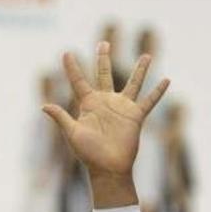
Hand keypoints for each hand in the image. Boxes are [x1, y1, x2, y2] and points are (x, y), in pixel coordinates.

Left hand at [42, 42, 169, 178]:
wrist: (108, 168)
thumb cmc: (88, 154)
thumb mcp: (73, 133)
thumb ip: (61, 118)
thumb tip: (43, 106)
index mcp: (88, 104)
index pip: (78, 81)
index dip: (72, 67)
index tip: (66, 53)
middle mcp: (106, 102)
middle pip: (104, 74)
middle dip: (103, 58)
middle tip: (103, 43)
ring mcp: (122, 108)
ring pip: (133, 83)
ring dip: (140, 69)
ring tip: (147, 55)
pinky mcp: (136, 117)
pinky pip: (149, 101)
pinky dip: (158, 92)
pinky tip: (167, 80)